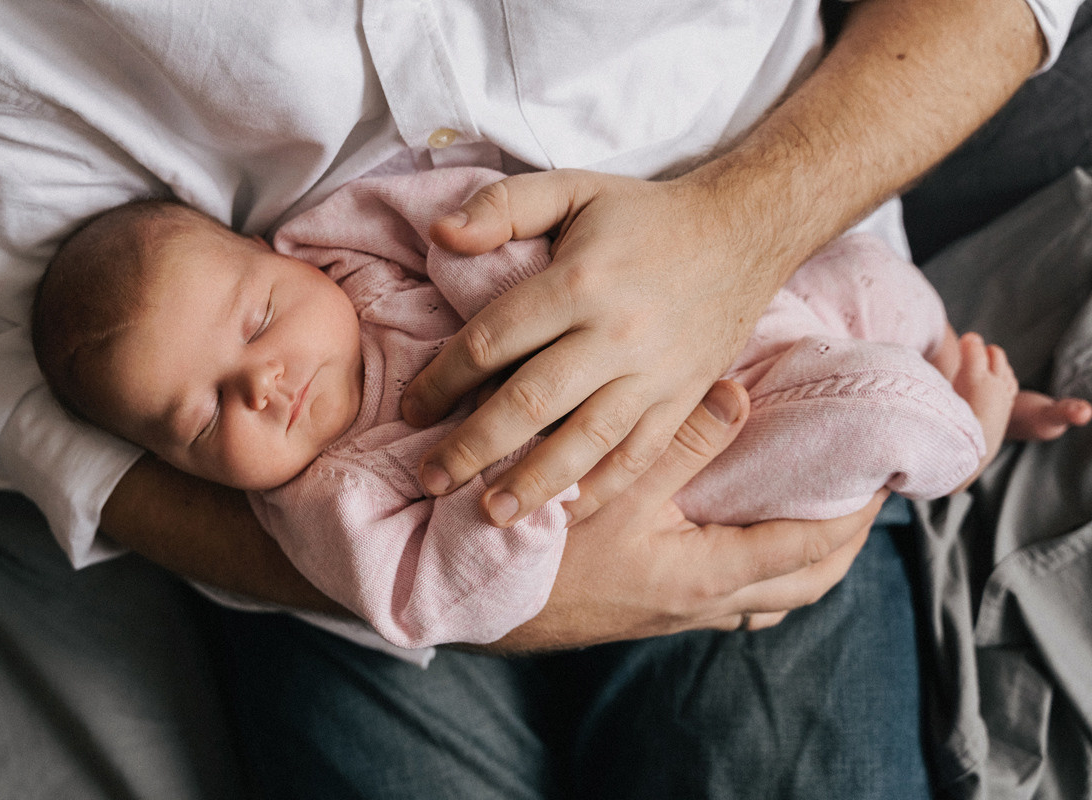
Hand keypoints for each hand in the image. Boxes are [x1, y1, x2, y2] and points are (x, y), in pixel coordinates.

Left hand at [403, 169, 783, 526]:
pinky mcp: (682, 400)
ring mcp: (653, 375)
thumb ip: (502, 207)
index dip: (444, 380)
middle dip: (472, 447)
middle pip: (530, 403)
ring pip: (585, 443)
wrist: (743, 232)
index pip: (493, 341)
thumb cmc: (643, 216)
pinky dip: (602, 491)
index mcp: (578, 282)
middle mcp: (614, 335)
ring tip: (490, 515)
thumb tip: (440, 235)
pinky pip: (639, 457)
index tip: (412, 409)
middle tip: (429, 478)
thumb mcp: (572, 188)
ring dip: (533, 485)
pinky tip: (565, 514)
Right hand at [489, 381, 883, 651]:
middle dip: (844, 542)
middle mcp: (705, 603)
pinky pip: (736, 598)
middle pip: (805, 584)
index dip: (852, 511)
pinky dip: (759, 567)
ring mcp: (682, 613)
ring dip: (804, 558)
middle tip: (862, 493)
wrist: (483, 607)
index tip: (880, 472)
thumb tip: (740, 396)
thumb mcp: (614, 488)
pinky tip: (743, 535)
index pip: (809, 547)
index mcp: (707, 575)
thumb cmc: (546, 553)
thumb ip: (682, 441)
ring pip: (772, 596)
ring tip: (814, 510)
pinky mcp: (658, 608)